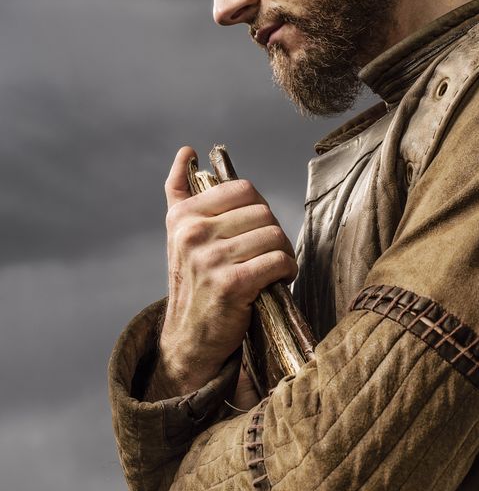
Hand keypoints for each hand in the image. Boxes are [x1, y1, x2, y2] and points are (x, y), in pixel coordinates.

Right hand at [153, 146, 297, 395]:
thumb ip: (181, 193)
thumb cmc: (194, 284)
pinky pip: (278, 260)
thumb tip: (187, 150)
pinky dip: (287, 270)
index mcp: (182, 216)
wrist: (189, 340)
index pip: (242, 189)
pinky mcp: (231, 284)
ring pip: (273, 234)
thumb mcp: (179, 235)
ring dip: (284, 253)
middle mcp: (191, 234)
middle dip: (273, 232)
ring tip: (274, 268)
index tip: (254, 232)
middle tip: (268, 253)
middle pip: (262, 211)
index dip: (259, 209)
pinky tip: (280, 281)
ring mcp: (210, 259)